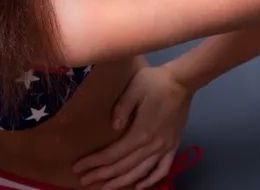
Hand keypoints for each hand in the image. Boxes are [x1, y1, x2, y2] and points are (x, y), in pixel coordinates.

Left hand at [72, 65, 193, 189]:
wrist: (181, 81)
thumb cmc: (154, 82)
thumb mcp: (134, 89)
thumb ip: (122, 108)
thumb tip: (113, 126)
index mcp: (141, 133)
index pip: (113, 154)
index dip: (95, 162)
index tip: (79, 167)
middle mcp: (152, 146)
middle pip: (124, 166)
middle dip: (102, 175)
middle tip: (84, 181)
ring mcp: (164, 148)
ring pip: (141, 172)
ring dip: (122, 182)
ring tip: (105, 188)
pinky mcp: (173, 146)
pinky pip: (162, 169)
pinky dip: (151, 181)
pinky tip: (140, 187)